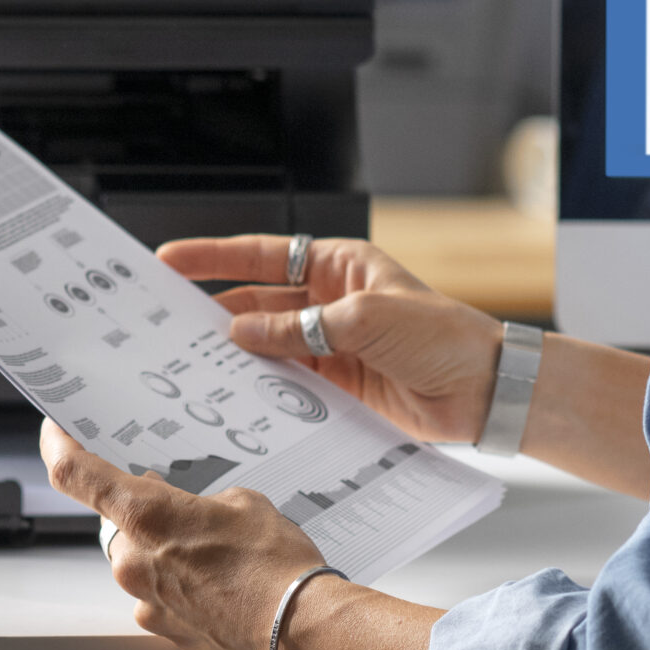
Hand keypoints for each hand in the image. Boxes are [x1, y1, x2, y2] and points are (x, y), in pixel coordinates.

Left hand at [39, 420, 326, 649]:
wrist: (301, 632)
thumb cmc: (277, 569)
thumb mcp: (247, 503)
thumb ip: (204, 503)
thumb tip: (196, 515)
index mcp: (148, 516)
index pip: (77, 475)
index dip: (59, 447)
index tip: (55, 433)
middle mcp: (134, 561)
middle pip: (121, 524)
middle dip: (150, 516)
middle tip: (193, 513)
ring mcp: (146, 601)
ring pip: (142, 562)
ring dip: (169, 552)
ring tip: (224, 555)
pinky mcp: (164, 631)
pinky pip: (161, 596)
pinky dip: (184, 586)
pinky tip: (224, 585)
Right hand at [158, 234, 503, 443]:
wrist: (484, 390)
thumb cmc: (444, 336)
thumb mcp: (367, 320)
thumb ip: (302, 327)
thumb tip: (243, 331)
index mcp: (340, 266)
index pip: (265, 256)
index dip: (216, 258)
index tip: (171, 260)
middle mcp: (331, 301)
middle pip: (258, 302)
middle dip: (214, 310)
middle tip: (165, 322)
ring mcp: (333, 343)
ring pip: (268, 346)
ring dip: (234, 354)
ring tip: (188, 362)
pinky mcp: (339, 384)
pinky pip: (288, 382)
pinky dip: (261, 387)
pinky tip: (234, 393)